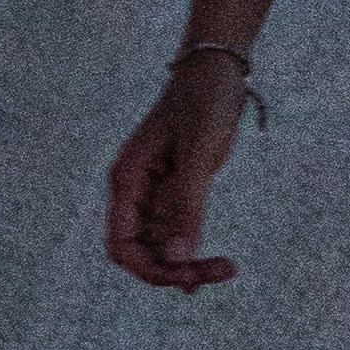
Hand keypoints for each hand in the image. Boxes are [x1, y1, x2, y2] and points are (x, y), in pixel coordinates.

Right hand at [105, 57, 253, 291]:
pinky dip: (192, 249)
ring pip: (162, 245)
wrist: (215, 71)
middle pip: (141, 252)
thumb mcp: (198, 153)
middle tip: (219, 272)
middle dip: (173, 269)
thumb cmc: (202, 102)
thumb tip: (178, 257)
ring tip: (226, 269)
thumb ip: (187, 206)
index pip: (122, 245)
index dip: (150, 269)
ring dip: (189, 262)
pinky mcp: (175, 191)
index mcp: (127, 181)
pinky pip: (177, 231)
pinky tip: (213, 268)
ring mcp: (154, 193)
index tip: (187, 278)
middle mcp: (134, 192)